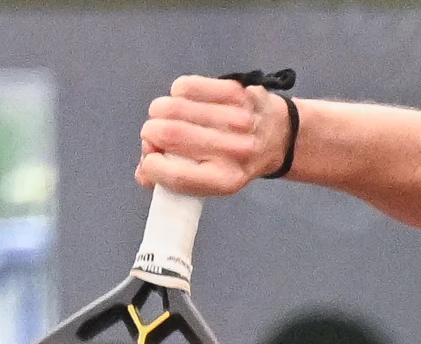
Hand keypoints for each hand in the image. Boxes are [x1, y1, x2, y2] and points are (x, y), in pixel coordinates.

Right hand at [139, 75, 286, 197]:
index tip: (150, 159)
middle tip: (156, 136)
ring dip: (160, 112)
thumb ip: (172, 179)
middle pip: (168, 135)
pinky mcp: (234, 91)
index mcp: (225, 180)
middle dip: (150, 134)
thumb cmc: (231, 160)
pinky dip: (177, 94)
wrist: (277, 137)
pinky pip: (184, 86)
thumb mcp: (208, 180)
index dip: (152, 166)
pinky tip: (187, 102)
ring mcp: (236, 118)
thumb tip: (143, 173)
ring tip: (170, 118)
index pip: (175, 175)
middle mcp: (234, 150)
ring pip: (171, 107)